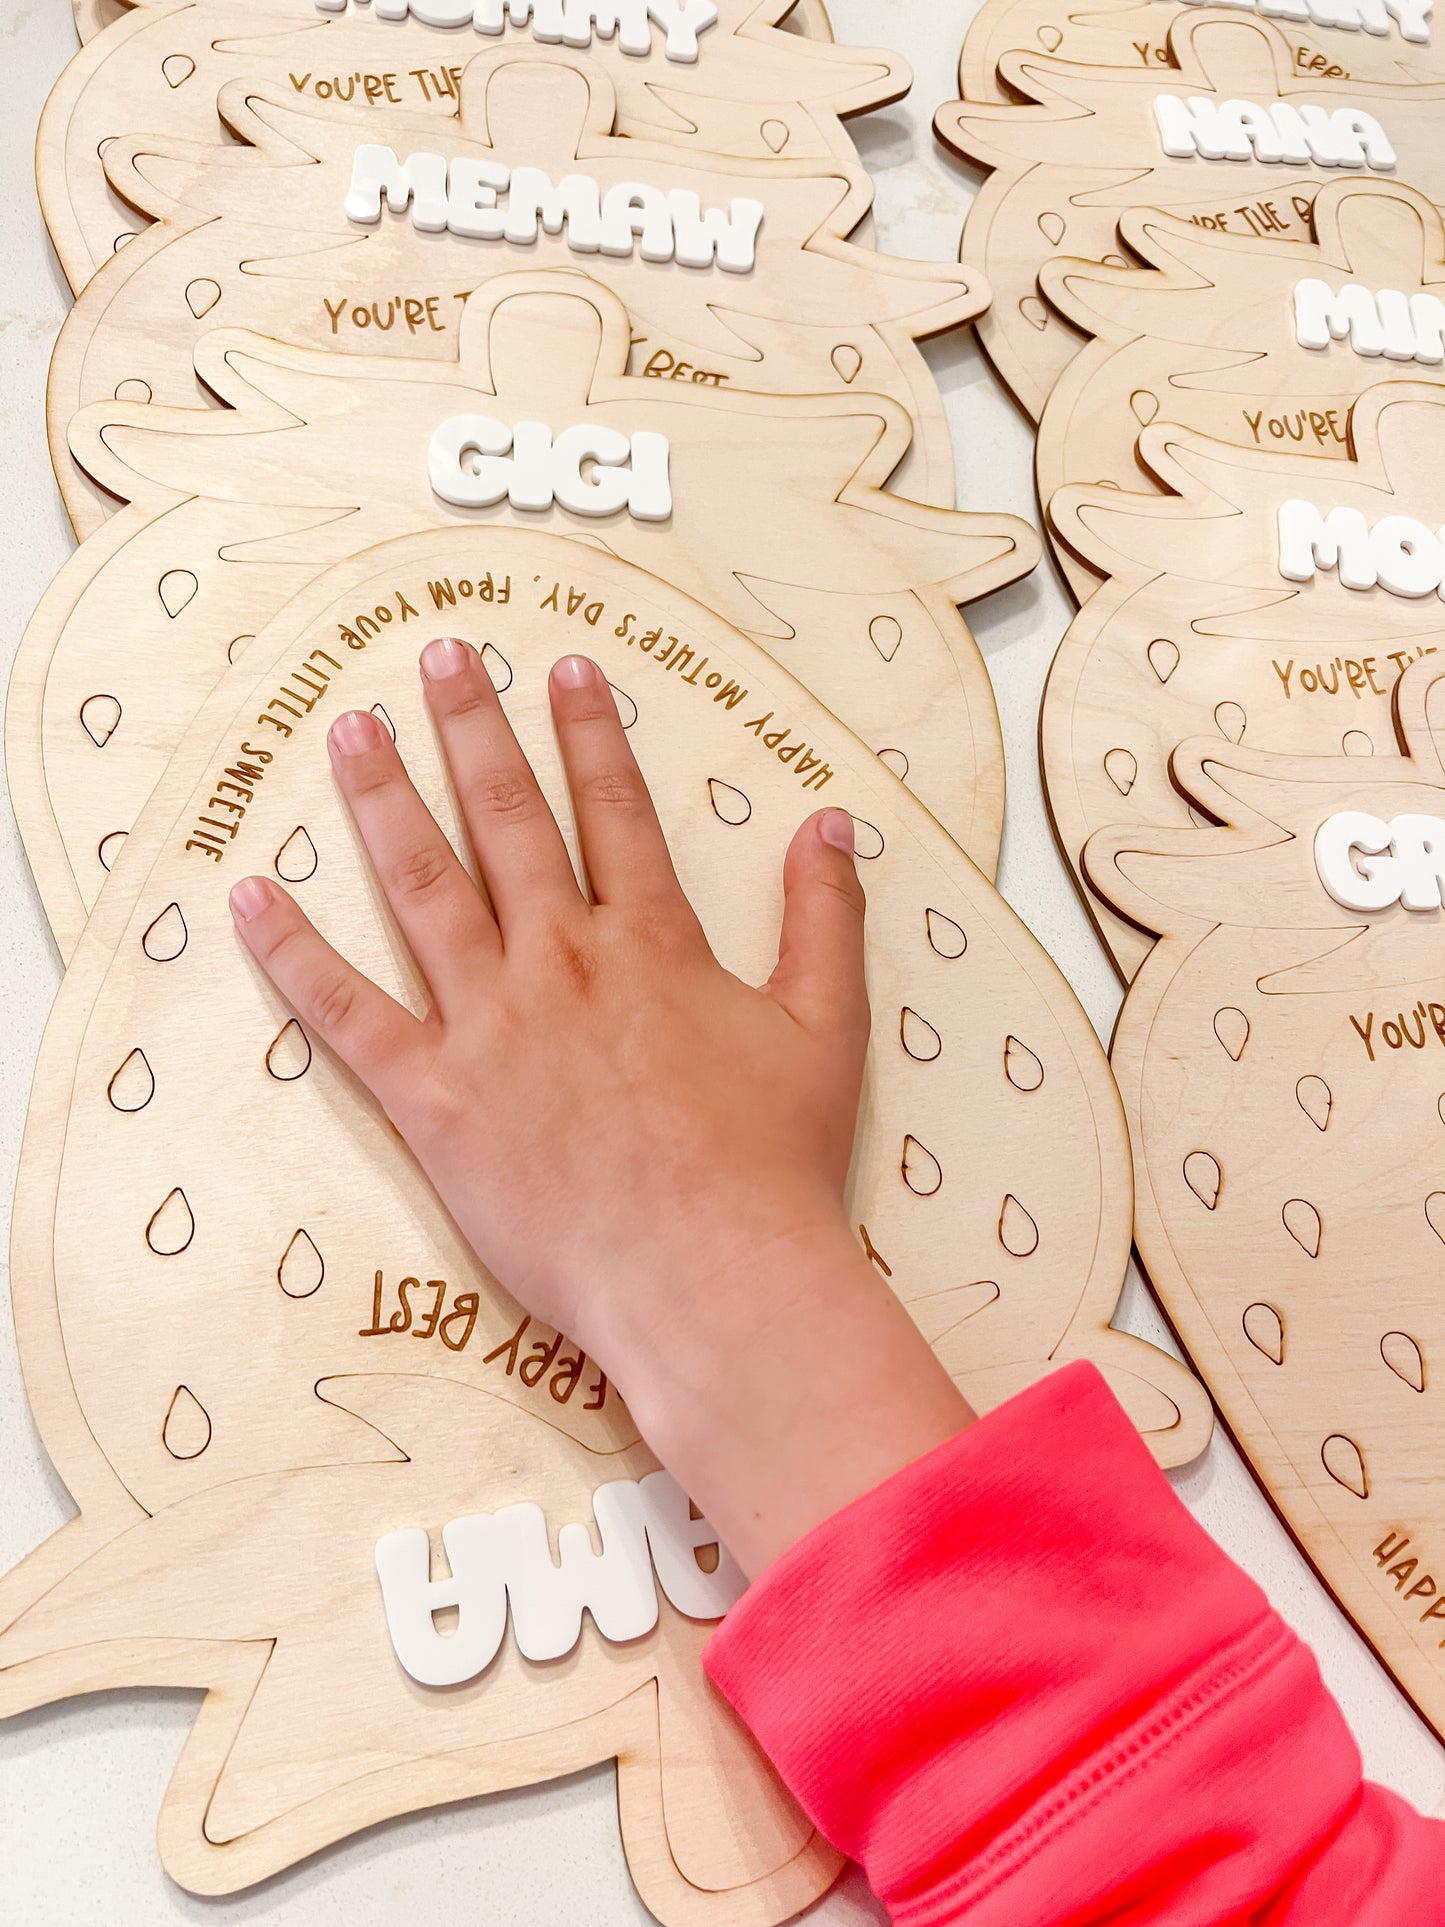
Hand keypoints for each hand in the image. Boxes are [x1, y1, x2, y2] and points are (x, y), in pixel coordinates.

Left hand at [229, 640, 970, 1573]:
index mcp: (651, 944)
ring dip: (383, 801)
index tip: (564, 670)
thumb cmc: (771, 1163)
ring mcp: (490, 1024)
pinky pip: (347, 1014)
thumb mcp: (827, 1029)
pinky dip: (295, 954)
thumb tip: (832, 823)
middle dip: (471, 730)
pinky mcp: (436, 1097)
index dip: (589, 734)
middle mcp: (560, 961)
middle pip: (505, 822)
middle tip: (437, 658)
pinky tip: (252, 897)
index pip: (612, 812)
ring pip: (422, 888)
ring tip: (351, 732)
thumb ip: (825, 917)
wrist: (710, 1274)